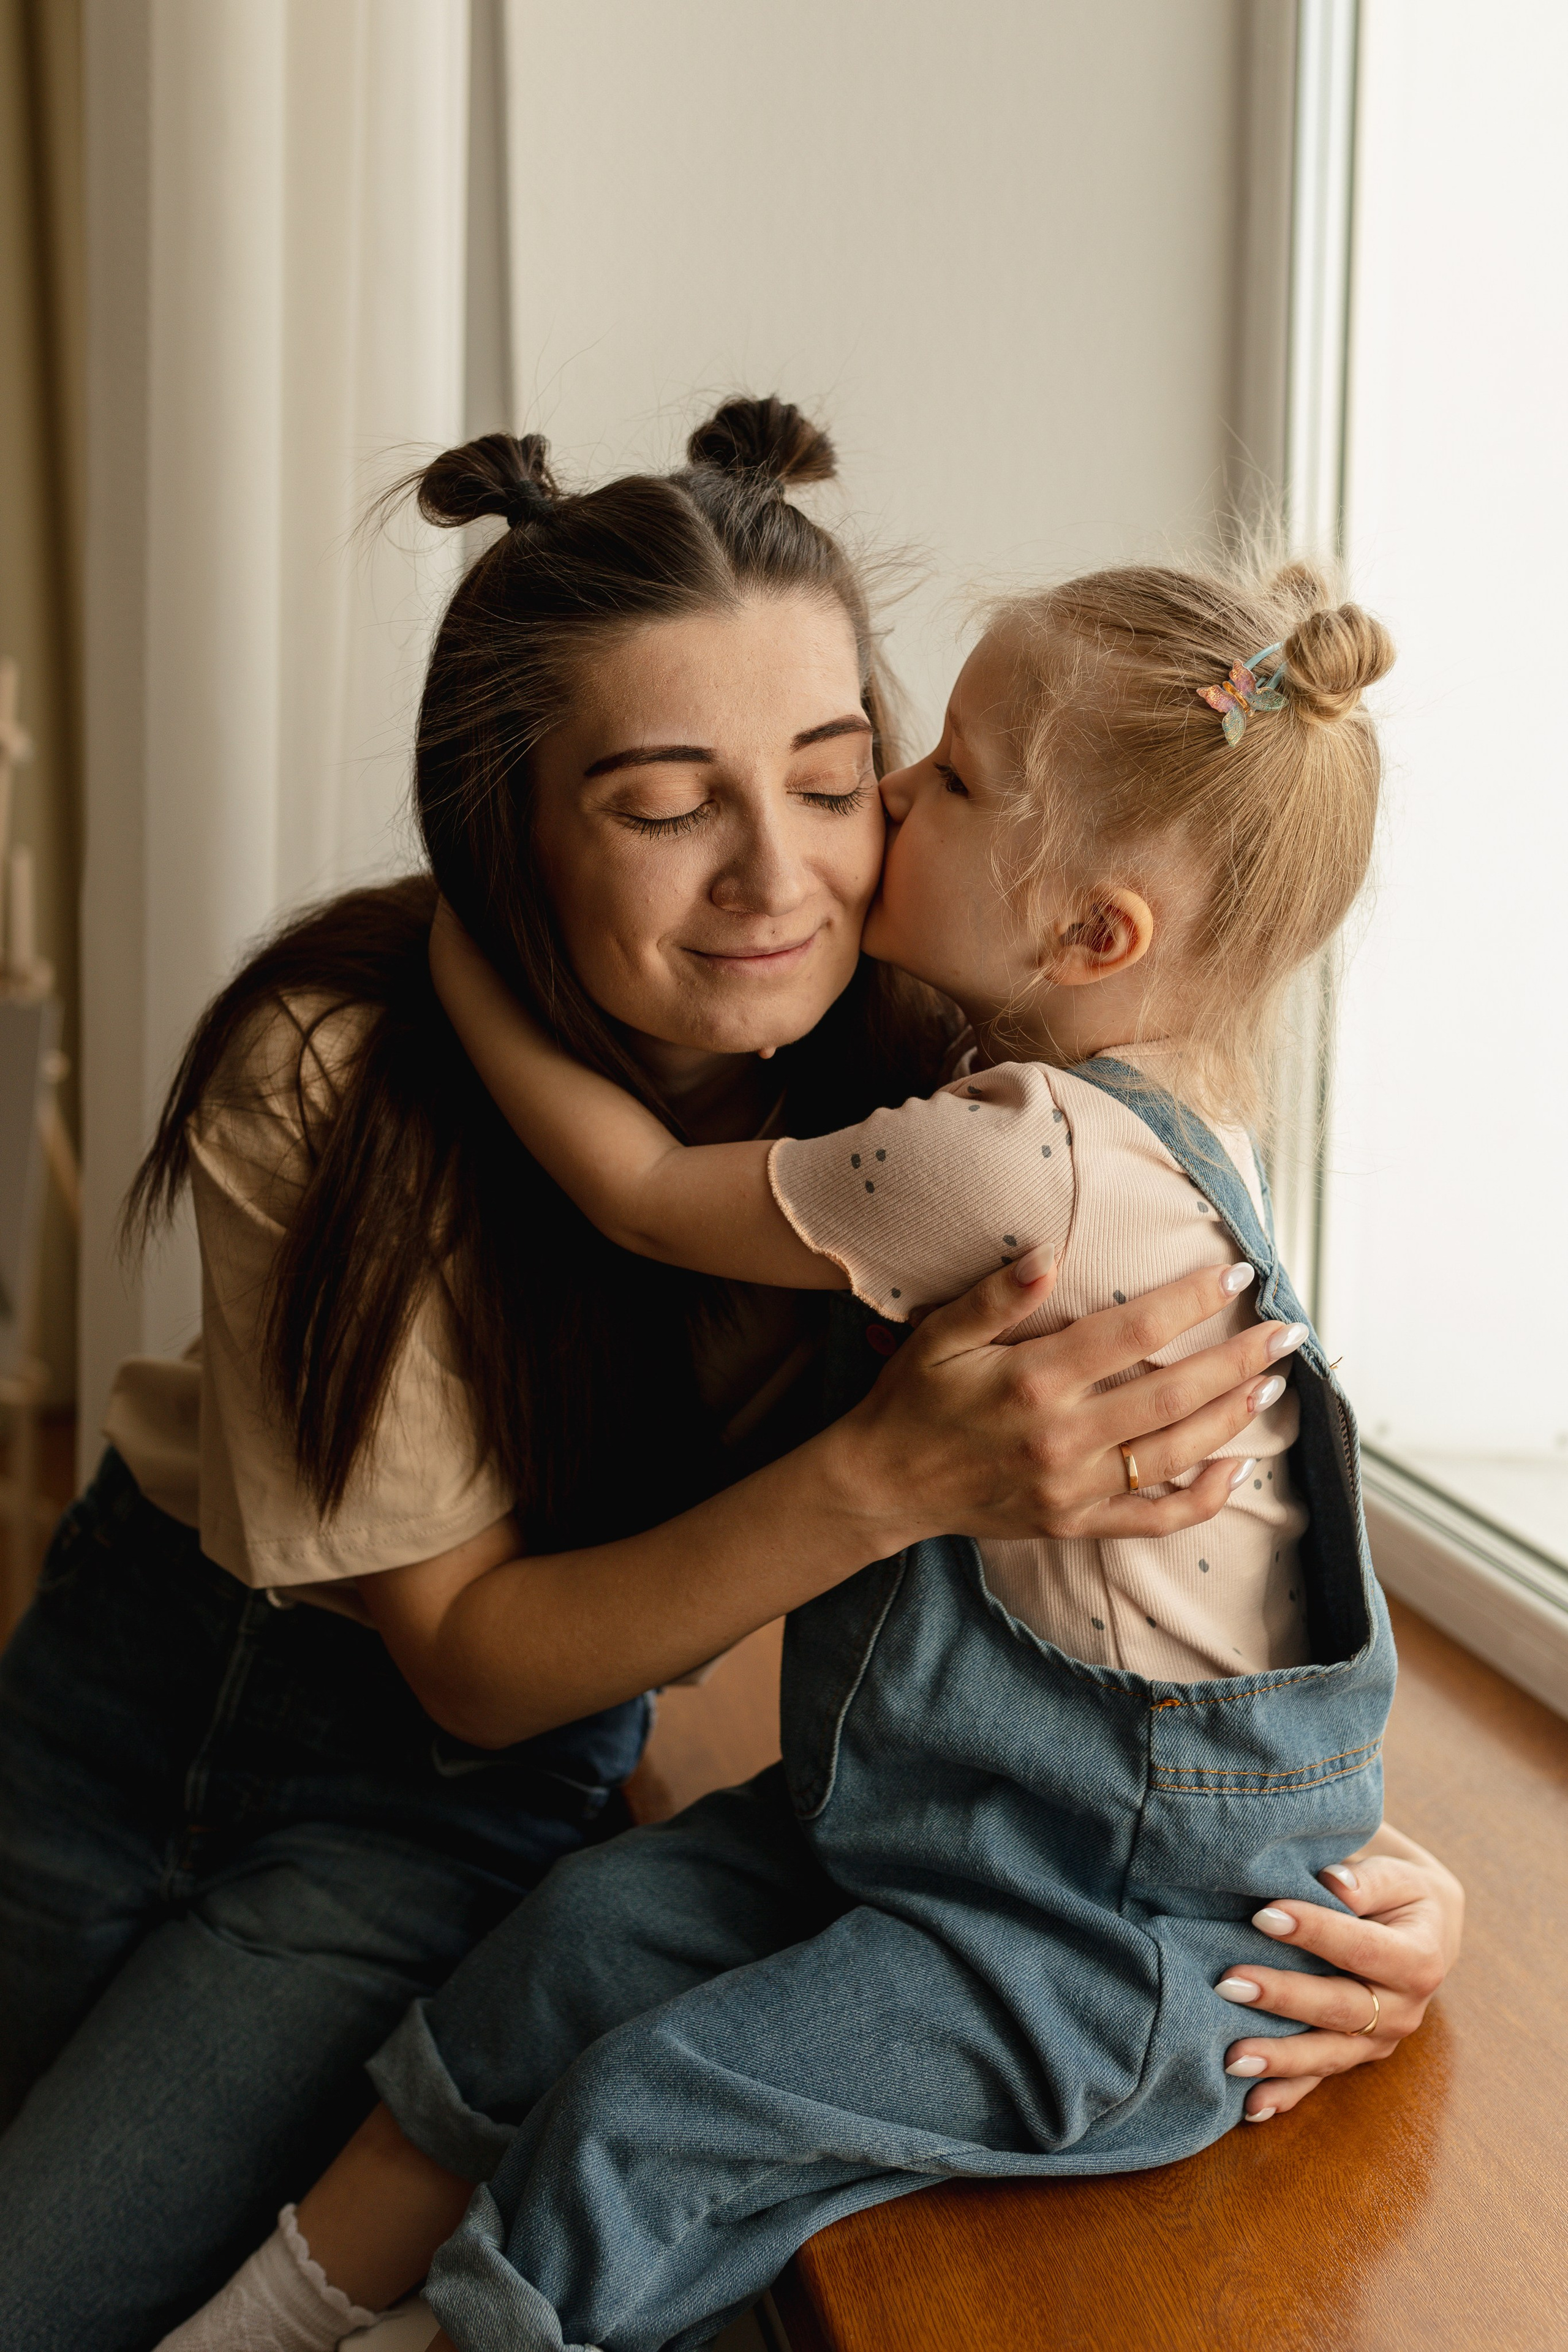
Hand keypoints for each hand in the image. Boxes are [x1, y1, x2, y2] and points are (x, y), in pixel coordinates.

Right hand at [846, 1247, 1303, 1545]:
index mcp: (1034, 1380)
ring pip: (1175, 1452)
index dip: (1191, 1301)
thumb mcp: (940, 1335)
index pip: (1134, 1331)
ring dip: (1232, 1417)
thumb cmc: (912, 1399)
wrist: (882, 1486)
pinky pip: (1153, 1517)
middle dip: (1238, 1359)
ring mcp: (1073, 1486)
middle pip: (1173, 1392)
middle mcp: (1063, 1436)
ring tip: (1272, 1383)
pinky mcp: (1074, 1522)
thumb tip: (1052, 1251)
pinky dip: (1202, 1497)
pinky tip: (1237, 1467)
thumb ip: (998, 1294)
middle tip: (1288, 1332)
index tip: (1237, 1278)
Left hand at [1215, 1823, 1463, 2119]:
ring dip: (1279, 2058)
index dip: (1315, 1930)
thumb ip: (1368, 1880)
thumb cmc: (1400, 1892)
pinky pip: (1319, 2079)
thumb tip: (1335, 1883)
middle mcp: (1404, 2010)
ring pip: (1328, 2054)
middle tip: (1228, 1982)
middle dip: (1283, 1998)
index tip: (1264, 1913)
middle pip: (1341, 2008)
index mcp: (1419, 1959)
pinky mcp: (1355, 2056)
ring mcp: (1380, 2041)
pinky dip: (1286, 2094)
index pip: (1361, 1947)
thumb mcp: (1396, 1874)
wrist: (1424, 1929)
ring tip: (1231, 2056)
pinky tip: (1251, 2106)